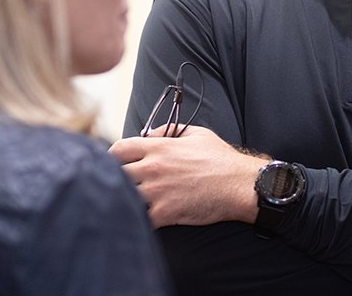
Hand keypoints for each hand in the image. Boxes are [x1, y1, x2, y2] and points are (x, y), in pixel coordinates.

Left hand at [109, 125, 264, 227]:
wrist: (239, 184)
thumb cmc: (221, 159)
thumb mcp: (197, 134)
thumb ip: (168, 131)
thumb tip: (148, 133)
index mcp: (158, 147)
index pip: (118, 149)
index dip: (111, 157)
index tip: (114, 164)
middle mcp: (153, 167)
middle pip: (114, 173)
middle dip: (116, 179)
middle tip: (121, 185)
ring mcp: (156, 191)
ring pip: (123, 196)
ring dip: (124, 200)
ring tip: (128, 203)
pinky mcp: (164, 213)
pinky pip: (138, 219)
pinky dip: (137, 220)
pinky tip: (141, 219)